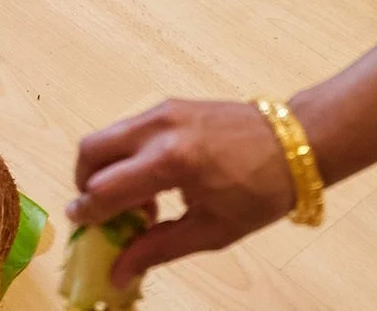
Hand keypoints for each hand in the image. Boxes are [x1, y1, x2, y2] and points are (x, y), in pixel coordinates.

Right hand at [72, 98, 296, 286]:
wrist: (295, 142)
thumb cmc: (260, 191)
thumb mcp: (212, 230)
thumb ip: (157, 248)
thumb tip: (117, 273)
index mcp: (172, 162)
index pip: (105, 188)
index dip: (87, 213)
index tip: (81, 229)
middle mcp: (159, 128)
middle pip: (91, 150)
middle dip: (84, 184)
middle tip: (102, 213)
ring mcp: (163, 110)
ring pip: (107, 136)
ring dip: (105, 169)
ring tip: (138, 201)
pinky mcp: (169, 104)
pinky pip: (128, 129)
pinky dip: (124, 155)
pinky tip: (153, 181)